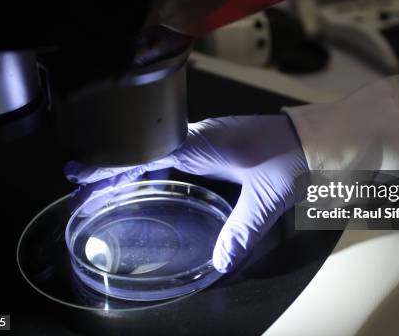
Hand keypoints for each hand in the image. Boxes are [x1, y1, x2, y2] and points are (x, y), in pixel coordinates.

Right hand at [65, 115, 307, 272]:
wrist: (317, 138)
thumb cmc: (293, 157)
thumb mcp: (266, 198)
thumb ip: (242, 231)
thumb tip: (220, 261)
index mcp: (204, 142)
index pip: (145, 151)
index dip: (111, 163)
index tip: (81, 172)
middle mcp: (201, 135)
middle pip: (144, 150)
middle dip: (112, 169)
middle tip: (82, 187)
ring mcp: (208, 137)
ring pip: (157, 151)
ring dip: (131, 167)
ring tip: (106, 186)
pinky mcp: (217, 142)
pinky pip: (174, 152)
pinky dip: (154, 166)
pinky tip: (150, 181)